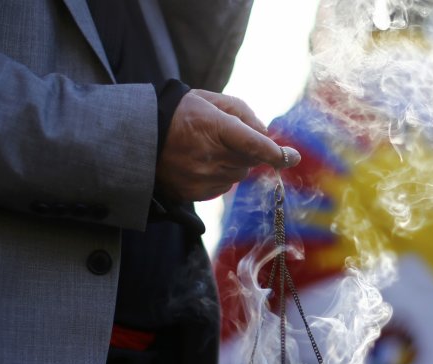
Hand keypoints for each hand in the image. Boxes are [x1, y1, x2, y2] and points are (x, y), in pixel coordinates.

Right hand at [156, 90, 300, 202]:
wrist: (140, 138)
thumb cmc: (178, 114)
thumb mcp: (208, 100)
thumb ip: (241, 112)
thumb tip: (265, 134)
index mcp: (213, 127)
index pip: (254, 144)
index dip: (276, 152)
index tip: (292, 157)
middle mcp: (209, 156)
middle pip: (250, 160)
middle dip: (249, 151)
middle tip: (227, 139)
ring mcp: (201, 177)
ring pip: (238, 175)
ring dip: (234, 163)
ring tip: (209, 150)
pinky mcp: (195, 193)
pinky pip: (223, 186)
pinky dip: (220, 176)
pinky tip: (202, 163)